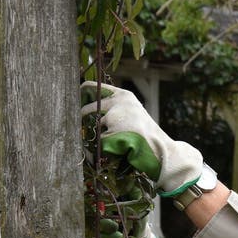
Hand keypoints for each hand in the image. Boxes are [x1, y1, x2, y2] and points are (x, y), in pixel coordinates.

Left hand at [80, 81, 202, 194]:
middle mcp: (118, 102)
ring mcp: (115, 116)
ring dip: (100, 136)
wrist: (160, 149)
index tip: (76, 94)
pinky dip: (105, 148)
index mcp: (124, 96)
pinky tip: (119, 149)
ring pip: (95, 128)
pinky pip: (100, 142)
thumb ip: (116, 109)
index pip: (96, 87)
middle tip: (81, 125)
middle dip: (83, 119)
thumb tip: (88, 111)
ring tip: (118, 143)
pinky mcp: (112, 132)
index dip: (83, 91)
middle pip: (89, 109)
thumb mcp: (133, 114)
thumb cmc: (147, 136)